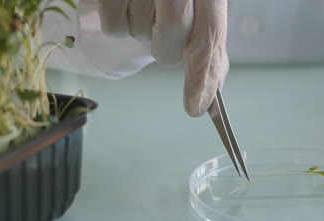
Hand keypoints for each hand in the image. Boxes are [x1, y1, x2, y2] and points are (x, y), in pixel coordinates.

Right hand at [98, 0, 228, 116]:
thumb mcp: (202, 5)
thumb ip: (207, 45)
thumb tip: (209, 97)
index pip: (209, 37)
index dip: (202, 76)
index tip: (195, 107)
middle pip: (169, 45)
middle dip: (166, 47)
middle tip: (163, 27)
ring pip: (139, 35)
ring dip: (142, 29)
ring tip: (145, 2)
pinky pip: (114, 26)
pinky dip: (118, 22)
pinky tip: (127, 1)